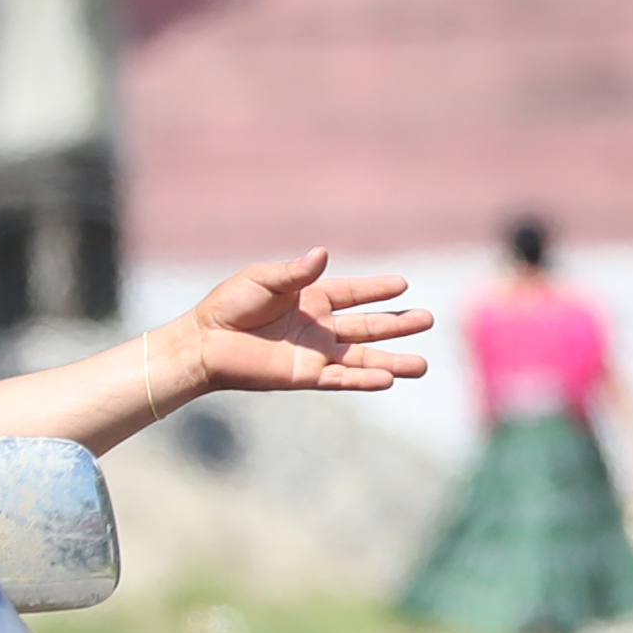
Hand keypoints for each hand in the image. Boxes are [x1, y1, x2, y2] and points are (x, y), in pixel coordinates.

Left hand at [169, 252, 428, 400]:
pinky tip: (388, 379)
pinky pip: (342, 378)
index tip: (403, 285)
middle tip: (428, 319)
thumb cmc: (229, 305)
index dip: (377, 289)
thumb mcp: (263, 279)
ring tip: (422, 366)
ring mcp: (316, 353)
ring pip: (363, 358)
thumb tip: (323, 252)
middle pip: (368, 326)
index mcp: (311, 299)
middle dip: (398, 324)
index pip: (354, 293)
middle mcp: (319, 327)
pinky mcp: (306, 376)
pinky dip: (364, 380)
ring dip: (392, 362)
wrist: (205, 343)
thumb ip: (296, 272)